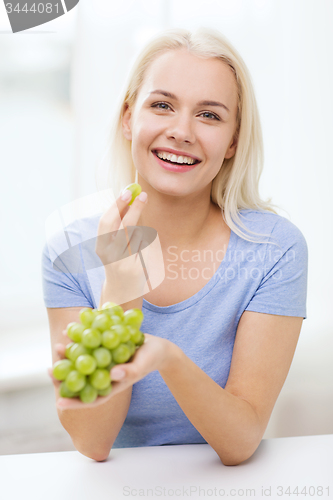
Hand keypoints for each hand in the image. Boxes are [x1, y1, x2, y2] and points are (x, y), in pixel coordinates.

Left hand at [48, 330, 176, 409]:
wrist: (157, 345)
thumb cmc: (152, 359)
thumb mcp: (142, 365)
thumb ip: (130, 371)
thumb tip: (113, 375)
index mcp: (111, 386)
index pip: (90, 398)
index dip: (74, 402)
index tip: (58, 402)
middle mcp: (103, 375)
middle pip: (81, 379)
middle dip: (64, 375)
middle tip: (50, 370)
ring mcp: (102, 361)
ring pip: (81, 361)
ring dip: (69, 355)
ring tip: (58, 346)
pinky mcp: (103, 347)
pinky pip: (88, 344)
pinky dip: (79, 338)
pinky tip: (69, 330)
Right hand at [95, 189, 148, 303]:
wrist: (122, 290)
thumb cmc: (118, 260)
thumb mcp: (113, 244)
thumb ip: (118, 223)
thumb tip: (128, 197)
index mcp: (101, 246)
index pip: (106, 222)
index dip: (116, 206)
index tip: (127, 192)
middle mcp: (110, 255)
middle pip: (124, 226)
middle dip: (134, 208)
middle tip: (144, 195)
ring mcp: (124, 263)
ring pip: (139, 234)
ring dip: (141, 231)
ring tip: (136, 244)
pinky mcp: (138, 269)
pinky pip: (146, 245)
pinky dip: (146, 243)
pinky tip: (141, 252)